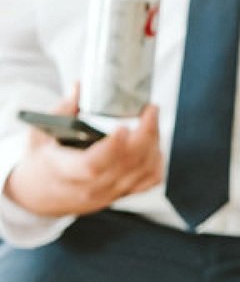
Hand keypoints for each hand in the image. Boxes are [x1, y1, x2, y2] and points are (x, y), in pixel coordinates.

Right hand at [3, 85, 162, 218]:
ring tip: (151, 121)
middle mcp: (89, 186)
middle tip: (150, 110)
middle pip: (126, 165)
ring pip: (143, 172)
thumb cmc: (41, 160)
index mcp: (64, 170)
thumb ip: (62, 111)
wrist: (40, 194)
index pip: (92, 165)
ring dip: (153, 144)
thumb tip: (81, 86)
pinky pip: (149, 181)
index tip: (124, 126)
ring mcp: (108, 193)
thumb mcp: (39, 134)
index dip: (112, 147)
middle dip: (145, 135)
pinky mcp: (120, 194)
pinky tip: (153, 144)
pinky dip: (157, 161)